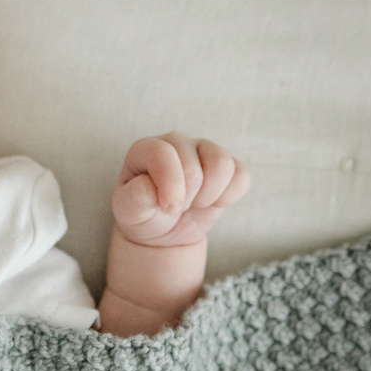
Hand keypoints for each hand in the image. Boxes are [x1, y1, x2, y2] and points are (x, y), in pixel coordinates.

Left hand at [112, 133, 249, 248]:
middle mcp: (175, 141)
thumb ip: (137, 197)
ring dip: (209, 196)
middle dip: (186, 198)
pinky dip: (228, 197)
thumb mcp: (130, 210)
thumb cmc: (142, 214)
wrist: (162, 229)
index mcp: (146, 148)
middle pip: (193, 169)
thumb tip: (155, 187)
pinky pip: (241, 177)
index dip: (170, 187)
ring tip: (194, 203)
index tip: (167, 208)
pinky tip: (212, 201)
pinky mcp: (227, 164)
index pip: (163, 155)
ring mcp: (203, 149)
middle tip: (175, 207)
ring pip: (222, 165)